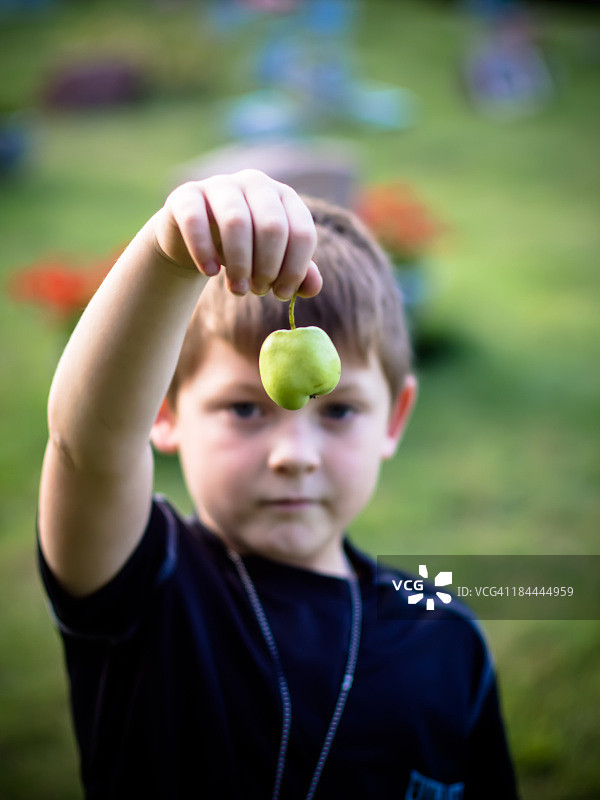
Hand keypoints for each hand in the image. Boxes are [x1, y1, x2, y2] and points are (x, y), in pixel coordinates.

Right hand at [154, 170, 321, 299]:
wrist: (194, 239)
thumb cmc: (243, 250)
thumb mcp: (273, 262)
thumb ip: (296, 273)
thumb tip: (313, 288)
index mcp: (284, 196)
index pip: (302, 232)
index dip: (295, 269)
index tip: (281, 294)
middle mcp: (255, 183)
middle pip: (272, 227)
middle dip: (268, 268)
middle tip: (258, 291)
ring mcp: (219, 184)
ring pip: (236, 222)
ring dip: (240, 265)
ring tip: (238, 289)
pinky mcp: (186, 195)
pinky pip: (195, 220)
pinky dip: (203, 251)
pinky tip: (209, 272)